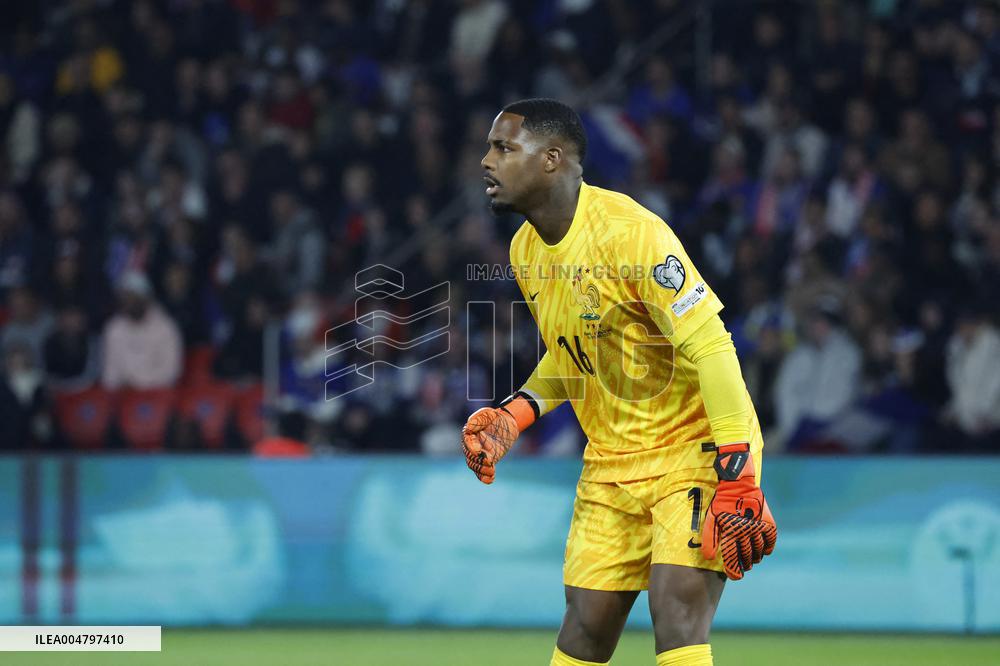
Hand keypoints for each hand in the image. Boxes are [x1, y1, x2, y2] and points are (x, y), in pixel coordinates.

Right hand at [461, 406, 518, 483]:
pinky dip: (484, 477)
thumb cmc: (494, 418)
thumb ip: (479, 418)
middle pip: (470, 457)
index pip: (467, 442)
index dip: (472, 447)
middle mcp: (471, 446)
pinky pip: (481, 472)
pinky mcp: (486, 462)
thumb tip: (469, 425)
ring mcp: (478, 456)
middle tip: (490, 460)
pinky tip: (491, 479)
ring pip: (475, 466)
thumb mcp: (488, 414)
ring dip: (482, 470)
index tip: (479, 450)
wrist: (505, 425)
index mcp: (469, 434)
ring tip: (491, 471)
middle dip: (478, 460)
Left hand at [701, 442, 776, 579]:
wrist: (738, 483)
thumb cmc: (721, 502)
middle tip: (744, 567)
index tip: (735, 576)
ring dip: (755, 558)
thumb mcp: (711, 518)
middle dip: (745, 565)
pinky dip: (768, 548)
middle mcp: (744, 531)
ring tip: (753, 560)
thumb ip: (710, 538)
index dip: (734, 570)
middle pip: (746, 556)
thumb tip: (709, 558)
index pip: (732, 558)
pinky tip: (765, 551)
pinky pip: (770, 540)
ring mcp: (757, 527)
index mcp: (730, 531)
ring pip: (758, 550)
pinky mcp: (767, 521)